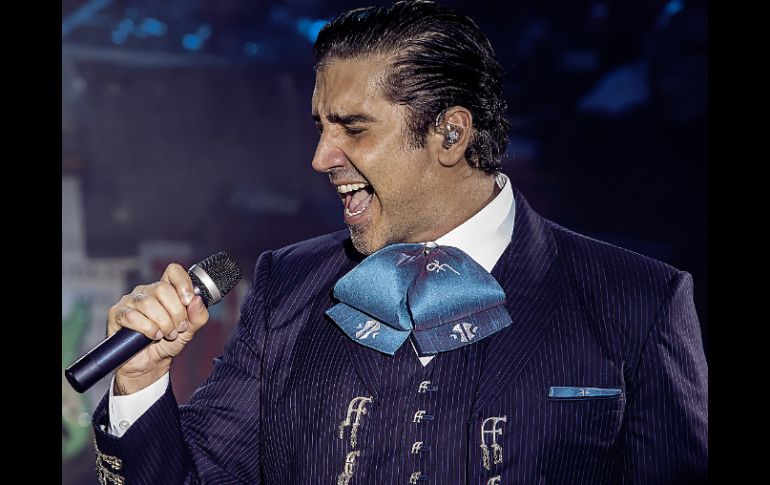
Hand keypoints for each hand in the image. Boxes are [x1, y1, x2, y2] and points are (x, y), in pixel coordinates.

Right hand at [106, 263, 209, 394]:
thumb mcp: (189, 330)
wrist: (151, 364)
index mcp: (165, 290)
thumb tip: (197, 299)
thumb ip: (198, 315)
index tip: (188, 301)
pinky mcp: (117, 314)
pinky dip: (148, 328)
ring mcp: (130, 301)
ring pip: (148, 303)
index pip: (173, 271)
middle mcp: (146, 291)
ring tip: (167, 334)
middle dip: (175, 312)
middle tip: (179, 328)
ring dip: (163, 322)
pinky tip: (153, 336)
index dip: (183, 283)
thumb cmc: (168, 342)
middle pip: (162, 289)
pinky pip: (132, 316)